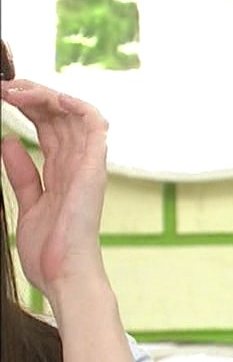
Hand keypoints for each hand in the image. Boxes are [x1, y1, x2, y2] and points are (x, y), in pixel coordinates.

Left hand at [1, 79, 110, 298]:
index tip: (3, 96)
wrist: (64, 275)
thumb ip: (22, 173)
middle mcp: (77, 165)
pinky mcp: (93, 169)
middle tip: (5, 86)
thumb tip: (9, 141)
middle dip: (33, 96)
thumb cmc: (50, 251)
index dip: (29, 107)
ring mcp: (87, 166)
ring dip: (47, 96)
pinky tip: (54, 97)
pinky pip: (94, 127)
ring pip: (74, 115)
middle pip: (60, 117)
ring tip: (17, 89)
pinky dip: (78, 106)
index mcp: (62, 173)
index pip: (49, 128)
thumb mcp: (27, 203)